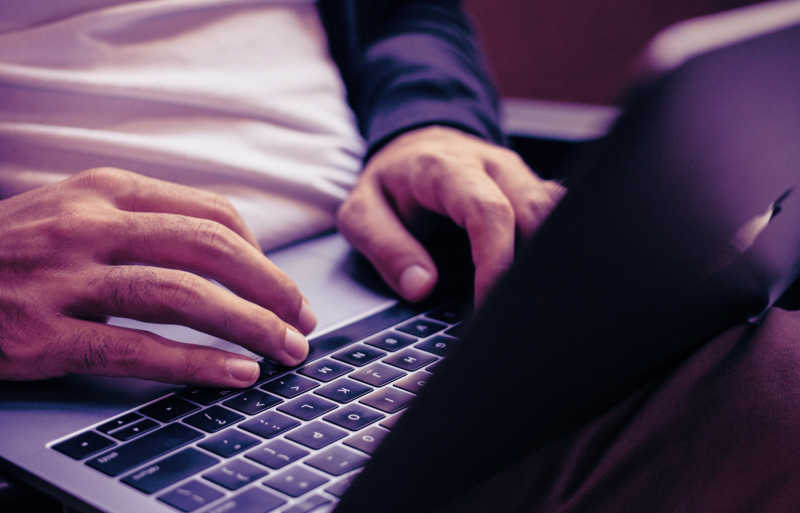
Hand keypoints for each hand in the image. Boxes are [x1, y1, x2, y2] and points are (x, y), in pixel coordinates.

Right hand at [0, 168, 315, 386]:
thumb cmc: (15, 249)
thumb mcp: (78, 211)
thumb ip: (145, 221)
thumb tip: (228, 251)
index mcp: (105, 189)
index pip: (212, 213)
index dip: (261, 254)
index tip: (283, 286)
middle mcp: (89, 224)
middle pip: (210, 250)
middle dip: (271, 289)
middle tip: (302, 321)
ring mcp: (63, 278)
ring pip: (184, 296)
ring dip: (249, 326)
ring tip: (286, 350)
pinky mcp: (41, 334)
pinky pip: (138, 349)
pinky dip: (198, 362)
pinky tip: (235, 373)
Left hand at [337, 126, 564, 303]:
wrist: (413, 146)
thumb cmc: (390, 183)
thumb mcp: (362, 212)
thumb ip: (386, 248)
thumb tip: (421, 286)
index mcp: (446, 168)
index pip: (489, 212)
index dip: (496, 260)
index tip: (488, 303)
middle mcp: (491, 165)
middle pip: (536, 212)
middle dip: (531, 266)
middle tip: (514, 312)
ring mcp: (518, 175)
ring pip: (557, 212)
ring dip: (548, 257)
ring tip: (531, 300)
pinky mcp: (531, 188)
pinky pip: (559, 214)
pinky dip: (554, 247)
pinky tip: (539, 281)